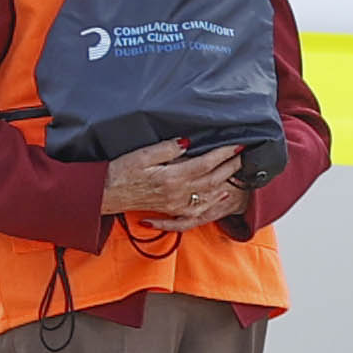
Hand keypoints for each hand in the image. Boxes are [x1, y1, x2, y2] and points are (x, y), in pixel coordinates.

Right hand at [101, 141, 246, 230]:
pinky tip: (221, 194)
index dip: (224, 153)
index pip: (206, 164)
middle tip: (246, 153)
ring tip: (240, 169)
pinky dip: (213, 201)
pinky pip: (198, 208)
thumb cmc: (120, 171)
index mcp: (172, 178)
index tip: (238, 143)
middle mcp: (177, 194)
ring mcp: (175, 204)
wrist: (105, 194)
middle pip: (212, 179)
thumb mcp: (143, 154)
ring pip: (209, 194)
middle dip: (231, 166)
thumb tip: (188, 142)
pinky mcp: (171, 210)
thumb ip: (167, 149)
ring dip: (226, 181)